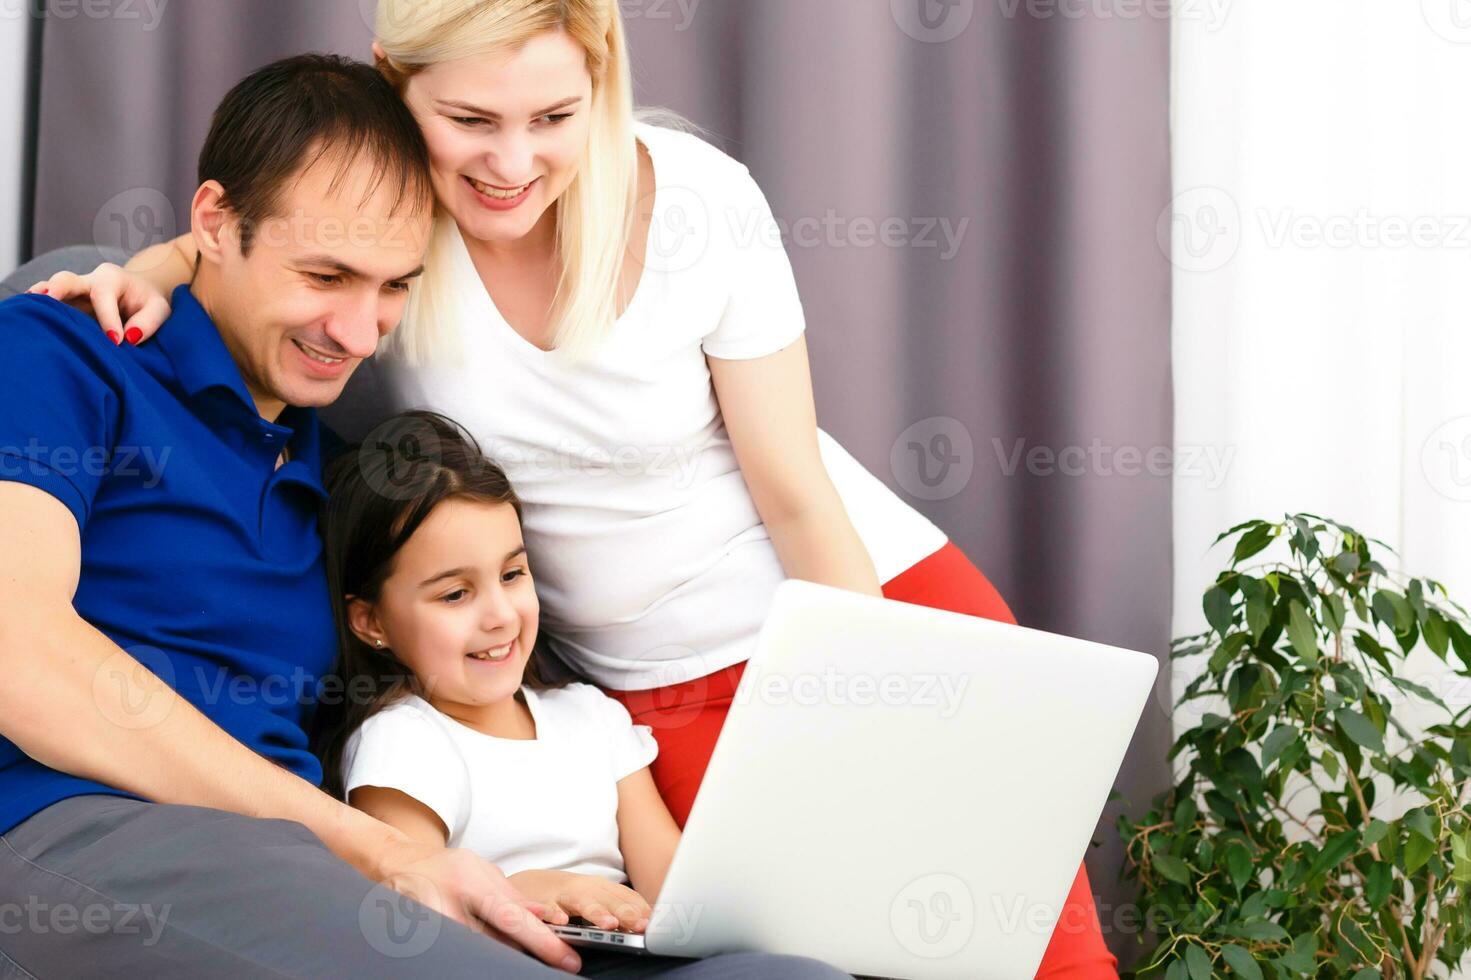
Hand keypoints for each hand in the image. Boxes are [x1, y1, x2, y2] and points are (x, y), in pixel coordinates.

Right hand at [26, 263, 172, 344]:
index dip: (107, 320)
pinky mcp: (69, 304)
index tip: (115, 341)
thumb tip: (128, 338)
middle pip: (69, 280)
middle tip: (48, 297)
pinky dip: (41, 308)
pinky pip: (52, 303)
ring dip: (43, 298)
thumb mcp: (161, 309)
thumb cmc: (149, 303)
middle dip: (59, 288)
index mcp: (113, 278)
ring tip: (31, 304)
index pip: (104, 296)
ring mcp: (76, 292)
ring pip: (55, 290)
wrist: (141, 295)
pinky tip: (30, 313)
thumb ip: (148, 321)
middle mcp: (90, 281)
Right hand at [372, 834, 581, 972]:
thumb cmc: (448, 869)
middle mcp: (446, 902)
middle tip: (542, 966)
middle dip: (519, 957)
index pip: (511, 918)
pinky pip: (456, 953)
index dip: (542, 941)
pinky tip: (481, 958)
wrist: (400, 866)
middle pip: (491, 945)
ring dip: (495, 959)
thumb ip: (512, 895)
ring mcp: (427, 923)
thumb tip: (544, 916)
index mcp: (468, 881)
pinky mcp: (416, 940)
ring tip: (505, 954)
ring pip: (473, 953)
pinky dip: (473, 957)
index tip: (567, 959)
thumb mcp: (482, 871)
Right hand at [509, 869, 652, 933]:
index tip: (656, 923)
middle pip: (608, 900)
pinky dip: (554, 914)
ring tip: (609, 925)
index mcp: (601, 888)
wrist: (531, 884)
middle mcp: (585, 889)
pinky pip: (547, 909)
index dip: (641, 909)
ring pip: (582, 903)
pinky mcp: (541, 903)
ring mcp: (563, 895)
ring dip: (596, 912)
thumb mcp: (596, 897)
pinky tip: (562, 921)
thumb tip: (648, 920)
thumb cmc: (570, 895)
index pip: (626, 897)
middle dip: (625, 913)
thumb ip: (618, 907)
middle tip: (640, 925)